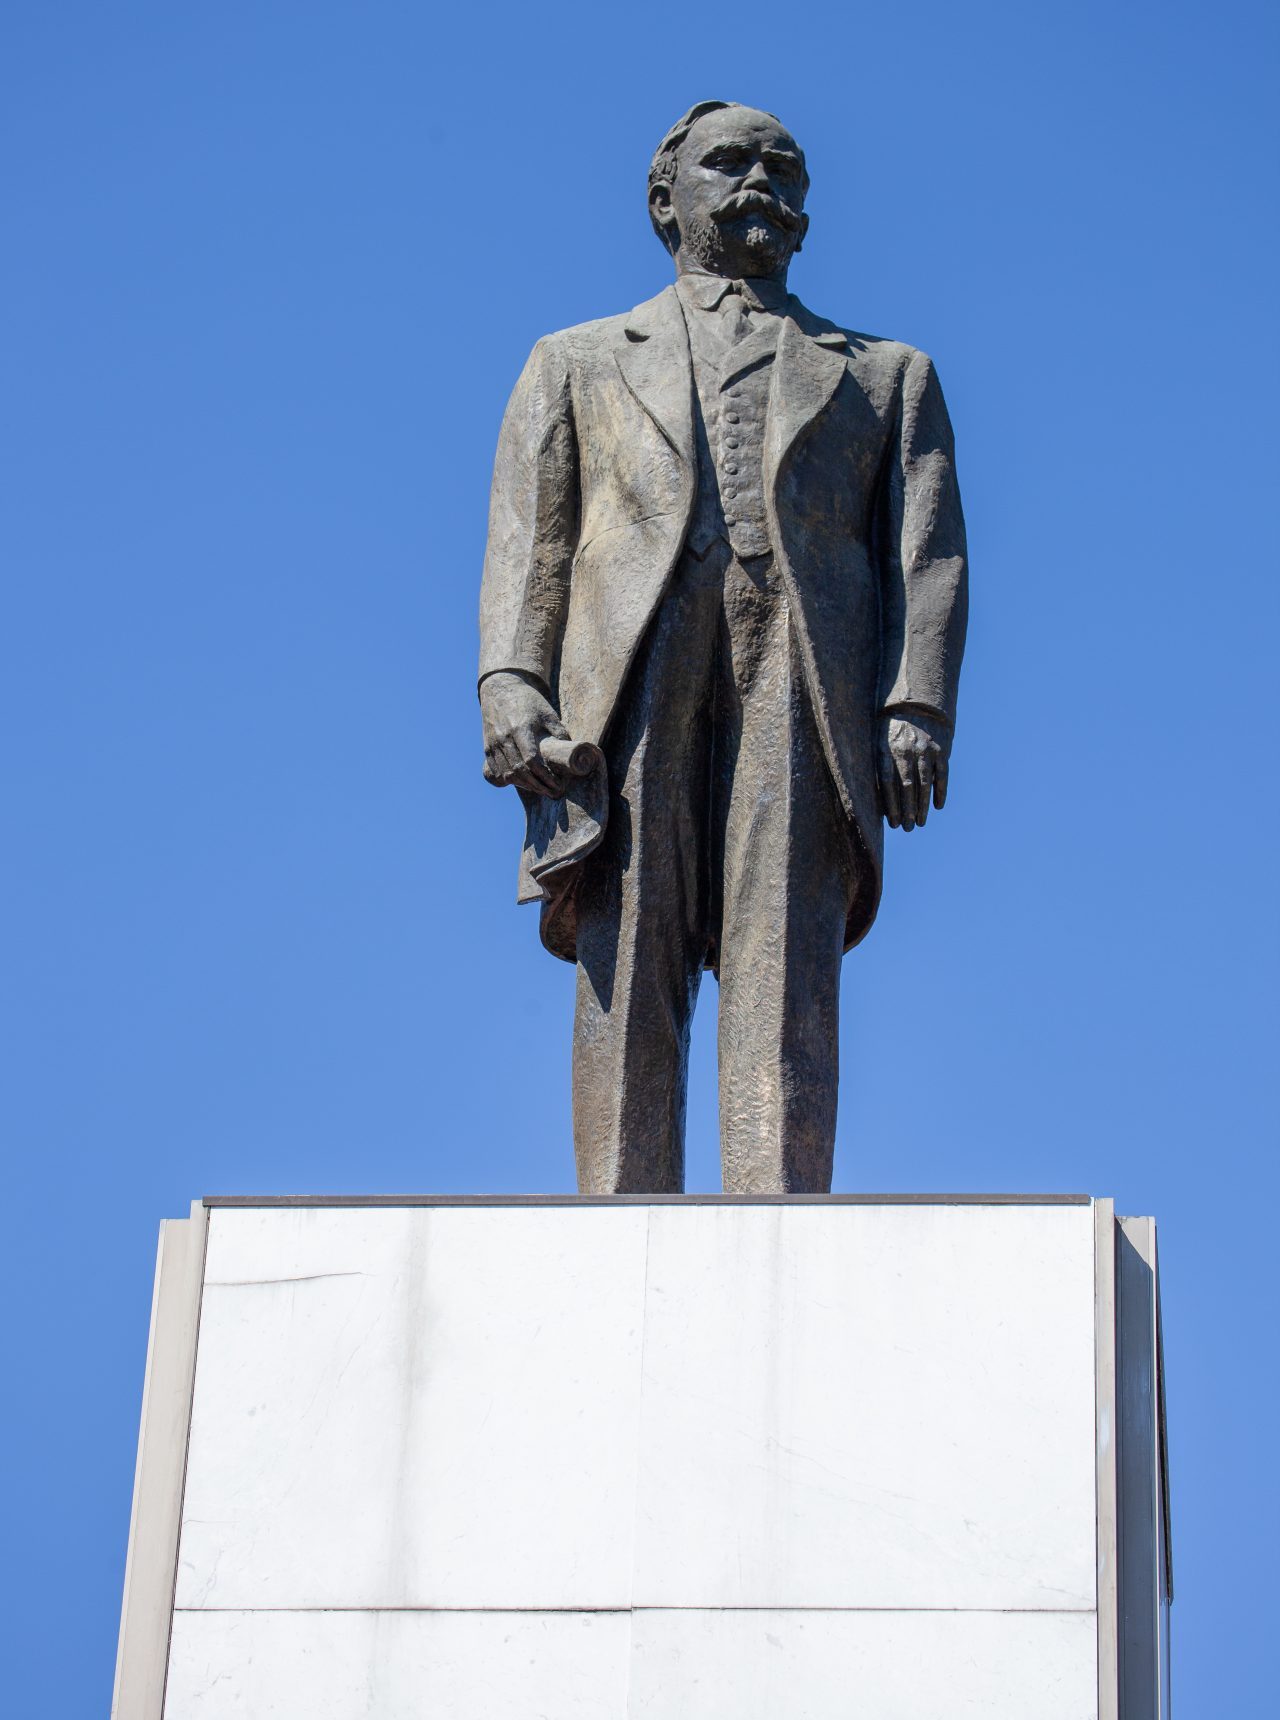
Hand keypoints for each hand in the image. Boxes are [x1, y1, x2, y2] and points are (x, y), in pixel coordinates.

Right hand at [480, 671, 570, 795]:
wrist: (500, 690)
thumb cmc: (527, 701)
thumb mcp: (547, 712)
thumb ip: (559, 732)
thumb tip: (574, 752)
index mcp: (520, 728)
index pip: (532, 760)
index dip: (545, 776)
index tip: (557, 784)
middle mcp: (504, 738)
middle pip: (519, 771)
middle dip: (538, 786)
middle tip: (552, 792)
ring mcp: (493, 744)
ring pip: (507, 774)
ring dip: (524, 786)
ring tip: (540, 789)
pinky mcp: (487, 748)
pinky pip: (495, 772)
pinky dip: (507, 781)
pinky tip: (520, 783)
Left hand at [878, 712, 950, 831]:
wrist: (917, 706)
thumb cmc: (892, 731)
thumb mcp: (879, 743)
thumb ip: (880, 768)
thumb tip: (879, 800)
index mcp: (887, 749)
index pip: (887, 783)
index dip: (891, 804)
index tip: (893, 823)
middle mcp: (906, 750)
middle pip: (907, 786)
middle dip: (907, 810)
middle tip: (908, 828)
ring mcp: (925, 749)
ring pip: (925, 783)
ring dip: (923, 805)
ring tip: (921, 822)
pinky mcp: (941, 749)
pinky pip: (942, 774)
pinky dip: (941, 791)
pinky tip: (938, 806)